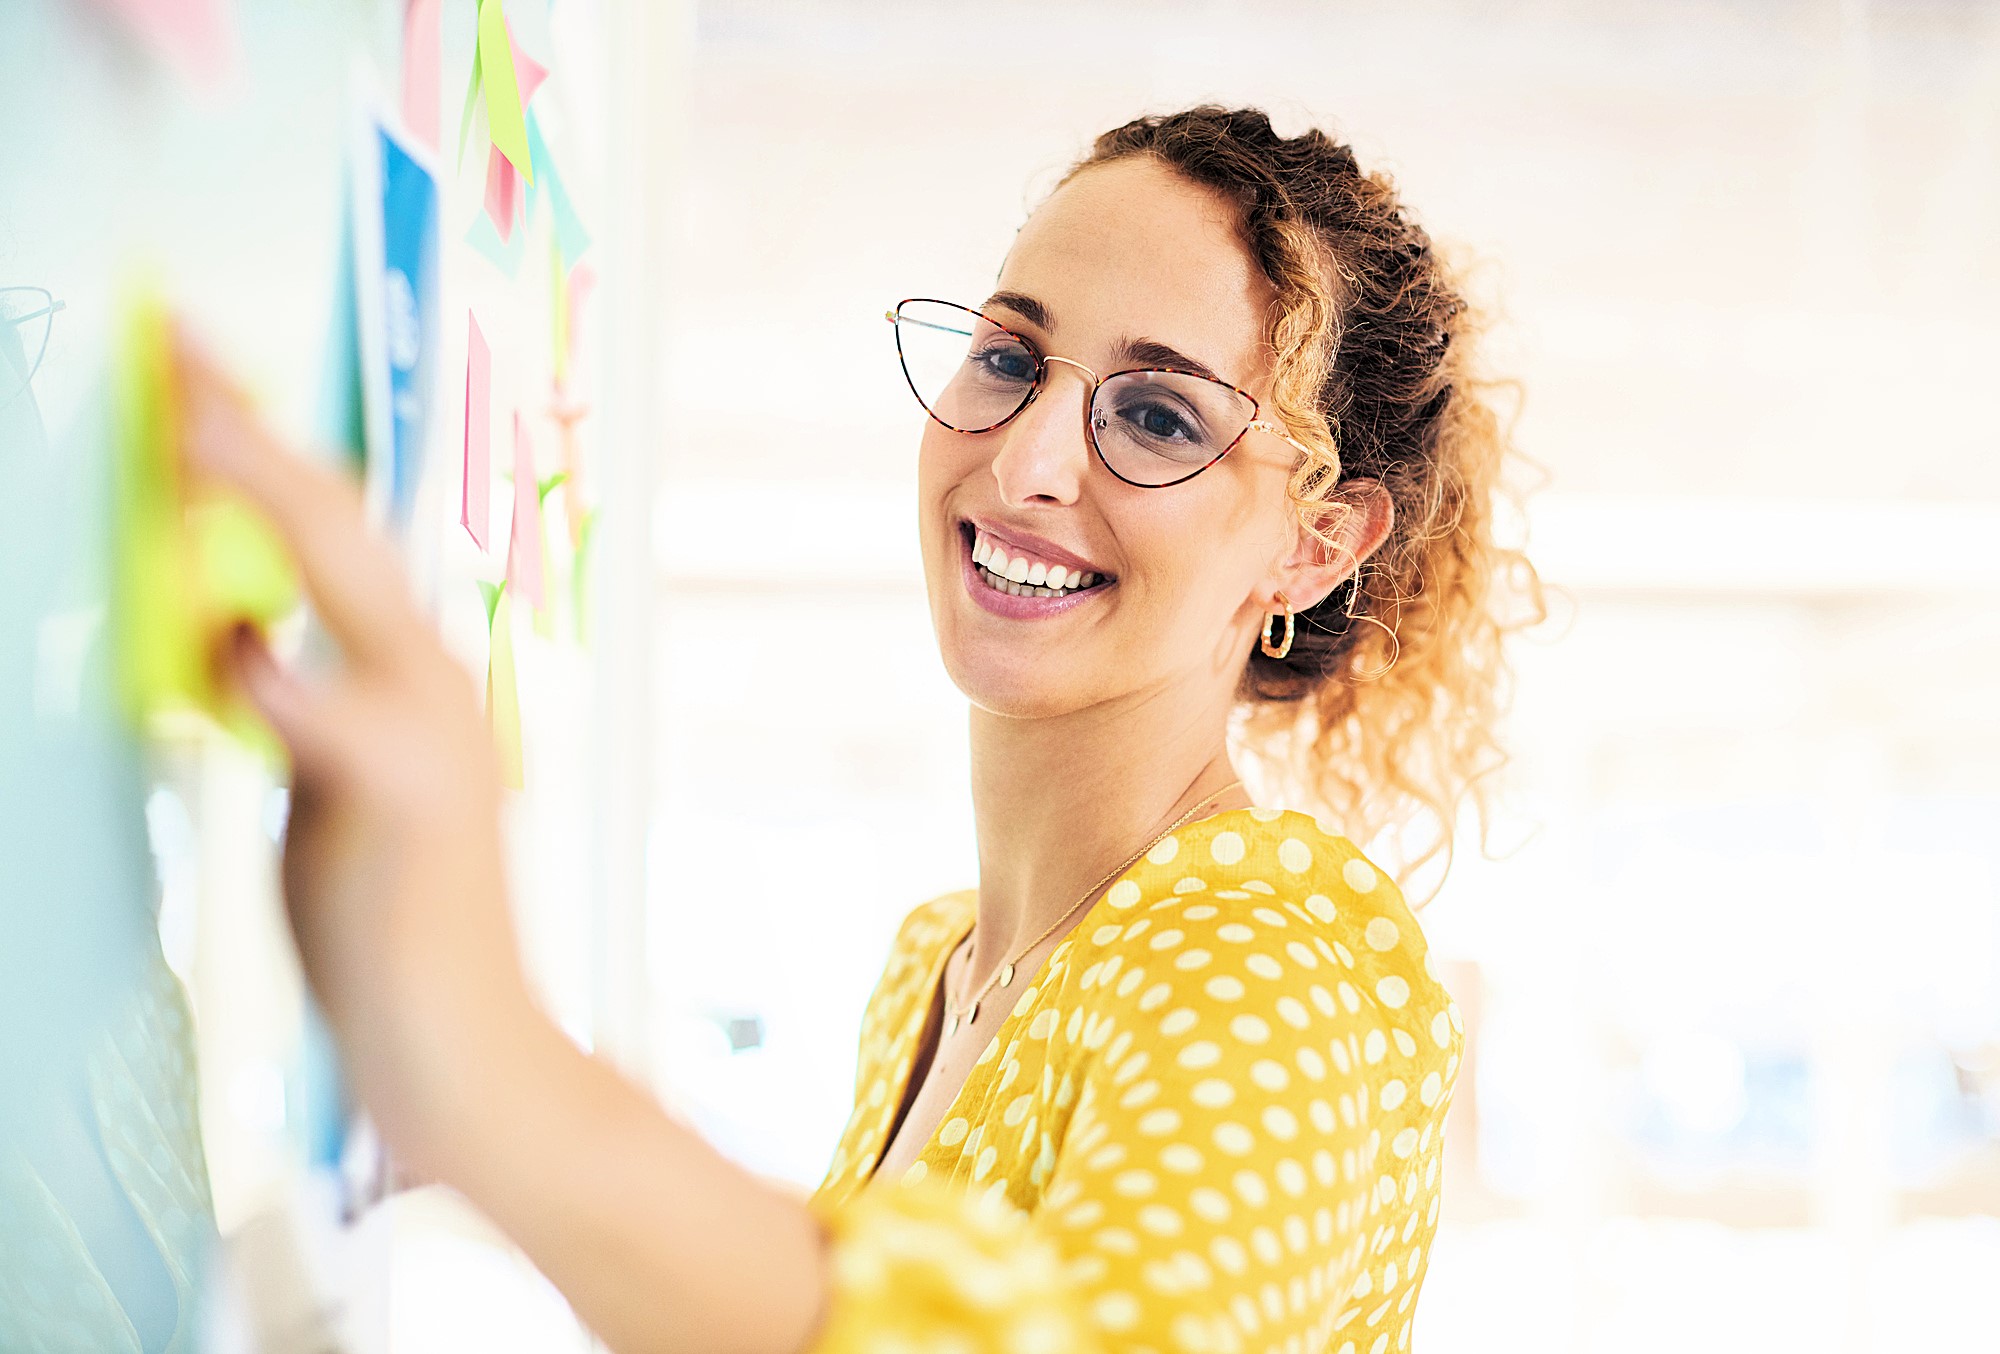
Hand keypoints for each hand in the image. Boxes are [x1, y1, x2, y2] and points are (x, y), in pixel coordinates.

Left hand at [176, 325, 538, 1166]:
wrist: (462, 1038)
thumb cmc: (389, 916)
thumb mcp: (324, 782)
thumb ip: (285, 701)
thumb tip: (229, 633)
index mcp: (404, 673)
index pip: (328, 536)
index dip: (261, 447)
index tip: (191, 373)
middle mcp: (429, 679)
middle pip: (340, 528)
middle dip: (254, 433)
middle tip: (177, 344)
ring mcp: (432, 730)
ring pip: (351, 584)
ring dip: (271, 497)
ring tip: (196, 426)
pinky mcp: (410, 797)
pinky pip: (336, 719)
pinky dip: (282, 677)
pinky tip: (234, 646)